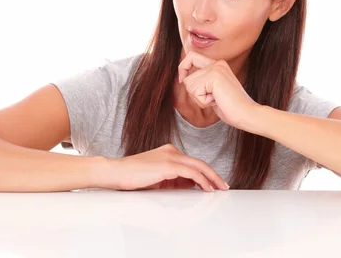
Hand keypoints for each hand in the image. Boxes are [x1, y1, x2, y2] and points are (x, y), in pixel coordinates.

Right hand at [107, 144, 229, 191]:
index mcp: (169, 152)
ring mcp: (170, 156)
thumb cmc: (132, 177)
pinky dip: (202, 180)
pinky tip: (207, 188)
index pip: (192, 162)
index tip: (214, 183)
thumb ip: (173, 179)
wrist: (116, 172)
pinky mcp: (168, 165)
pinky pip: (191, 173)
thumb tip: (190, 185)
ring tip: (220, 188)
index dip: (206, 173)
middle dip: (214, 175)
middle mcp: (171, 151)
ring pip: (198, 166)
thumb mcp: (157, 178)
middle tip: (224, 185)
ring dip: (211, 178)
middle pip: (199, 162)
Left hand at [178, 51, 260, 128]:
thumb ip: (202, 82)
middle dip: (194, 94)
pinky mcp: (214, 76)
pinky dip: (203, 101)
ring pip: (189, 85)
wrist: (246, 114)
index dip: (183, 67)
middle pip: (187, 78)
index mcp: (218, 64)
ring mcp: (216, 68)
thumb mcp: (213, 91)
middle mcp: (217, 63)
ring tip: (216, 99)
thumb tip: (184, 79)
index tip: (183, 80)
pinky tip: (216, 101)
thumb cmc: (230, 107)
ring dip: (199, 99)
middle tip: (212, 98)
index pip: (191, 56)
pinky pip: (195, 92)